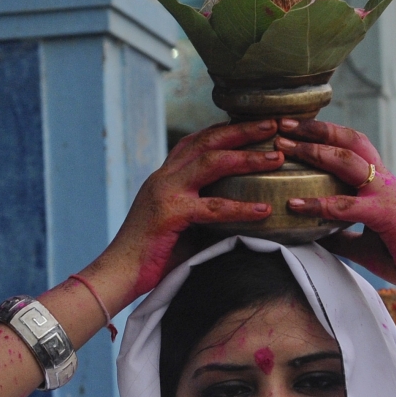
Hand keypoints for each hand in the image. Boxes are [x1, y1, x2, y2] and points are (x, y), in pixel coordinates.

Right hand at [100, 121, 282, 299]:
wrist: (118, 274)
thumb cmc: (154, 254)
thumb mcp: (183, 222)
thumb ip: (207, 209)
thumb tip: (248, 209)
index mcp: (166, 176)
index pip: (198, 140)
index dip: (227, 128)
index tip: (257, 122)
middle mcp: (165, 177)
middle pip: (208, 141)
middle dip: (243, 129)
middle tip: (274, 123)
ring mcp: (165, 192)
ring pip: (211, 163)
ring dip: (247, 157)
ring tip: (277, 157)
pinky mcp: (169, 214)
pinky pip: (212, 207)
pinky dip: (240, 207)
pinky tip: (264, 210)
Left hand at [276, 119, 395, 302]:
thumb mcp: (364, 243)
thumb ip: (339, 235)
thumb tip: (309, 235)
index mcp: (381, 183)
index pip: (354, 145)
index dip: (328, 132)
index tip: (299, 128)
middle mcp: (384, 181)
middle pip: (350, 141)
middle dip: (316, 130)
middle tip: (285, 125)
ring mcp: (386, 195)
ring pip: (347, 163)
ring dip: (314, 152)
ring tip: (285, 149)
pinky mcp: (385, 216)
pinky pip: (345, 206)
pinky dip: (316, 204)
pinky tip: (293, 204)